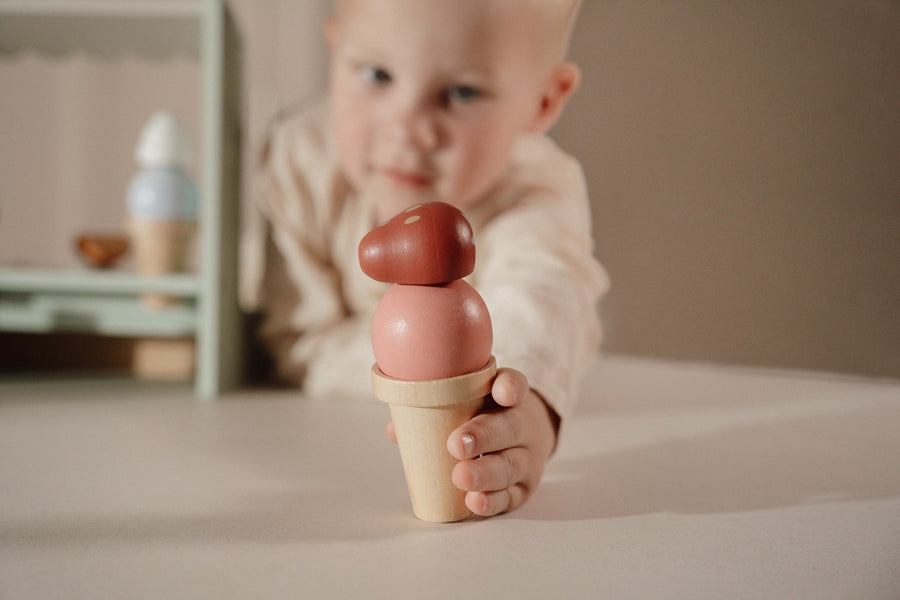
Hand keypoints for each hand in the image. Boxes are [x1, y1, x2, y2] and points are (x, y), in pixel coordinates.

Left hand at [385, 368, 558, 516]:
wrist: (524, 439)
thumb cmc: (483, 416)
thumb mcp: (466, 403)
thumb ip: (432, 409)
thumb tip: (395, 429)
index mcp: (506, 396)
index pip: (514, 384)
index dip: (509, 387)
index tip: (501, 392)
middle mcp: (522, 425)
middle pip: (510, 427)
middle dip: (483, 436)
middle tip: (456, 445)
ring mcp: (525, 458)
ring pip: (510, 465)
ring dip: (485, 474)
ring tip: (460, 477)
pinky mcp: (523, 487)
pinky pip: (510, 496)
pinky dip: (493, 501)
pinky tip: (475, 502)